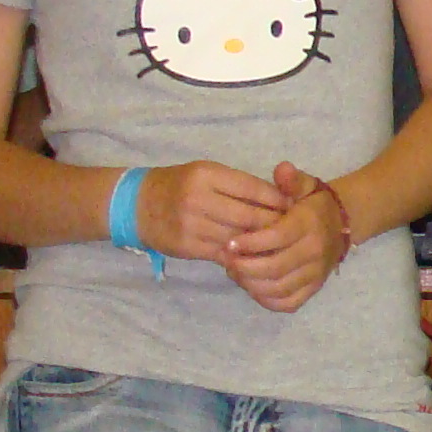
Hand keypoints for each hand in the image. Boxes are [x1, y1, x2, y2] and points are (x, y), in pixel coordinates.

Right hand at [135, 160, 289, 261]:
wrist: (138, 205)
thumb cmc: (180, 185)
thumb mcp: (207, 173)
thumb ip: (239, 184)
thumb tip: (280, 198)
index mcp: (207, 174)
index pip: (253, 189)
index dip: (277, 200)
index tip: (293, 207)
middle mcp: (198, 198)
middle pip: (249, 216)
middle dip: (273, 225)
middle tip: (292, 231)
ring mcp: (191, 225)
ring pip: (239, 238)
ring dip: (261, 244)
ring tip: (278, 246)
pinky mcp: (187, 246)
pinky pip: (224, 254)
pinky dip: (243, 257)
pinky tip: (255, 257)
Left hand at [223, 162, 353, 313]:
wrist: (341, 224)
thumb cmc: (313, 203)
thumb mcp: (305, 185)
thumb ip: (291, 179)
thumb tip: (281, 169)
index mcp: (309, 225)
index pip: (277, 238)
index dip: (250, 242)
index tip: (230, 241)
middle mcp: (315, 252)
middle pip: (275, 268)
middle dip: (244, 266)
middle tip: (227, 258)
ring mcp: (315, 274)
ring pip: (278, 288)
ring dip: (250, 283)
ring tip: (235, 270)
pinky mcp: (313, 289)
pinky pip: (287, 303)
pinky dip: (266, 299)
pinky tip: (252, 286)